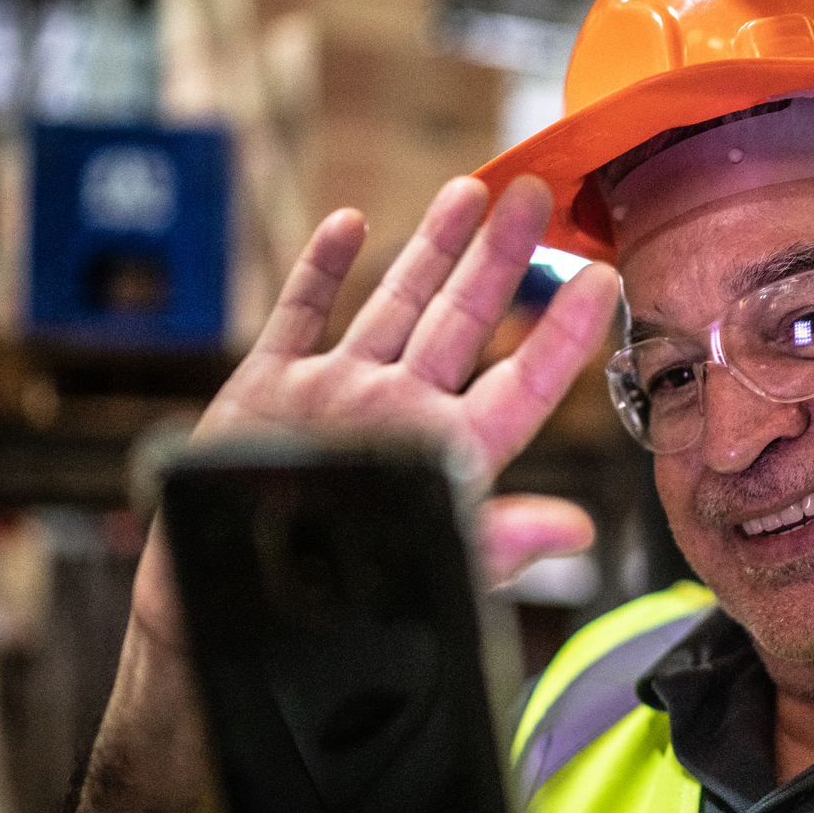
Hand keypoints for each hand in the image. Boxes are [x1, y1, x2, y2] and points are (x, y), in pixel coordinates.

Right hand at [132, 175, 620, 645]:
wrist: (211, 620)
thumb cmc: (325, 615)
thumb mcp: (422, 569)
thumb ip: (498, 540)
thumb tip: (578, 532)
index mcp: (442, 456)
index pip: (521, 385)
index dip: (564, 334)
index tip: (603, 277)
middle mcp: (396, 415)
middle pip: (462, 322)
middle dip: (499, 256)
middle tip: (536, 193)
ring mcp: (334, 398)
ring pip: (394, 306)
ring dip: (430, 249)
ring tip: (468, 192)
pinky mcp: (268, 393)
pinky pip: (302, 317)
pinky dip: (323, 269)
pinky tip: (351, 224)